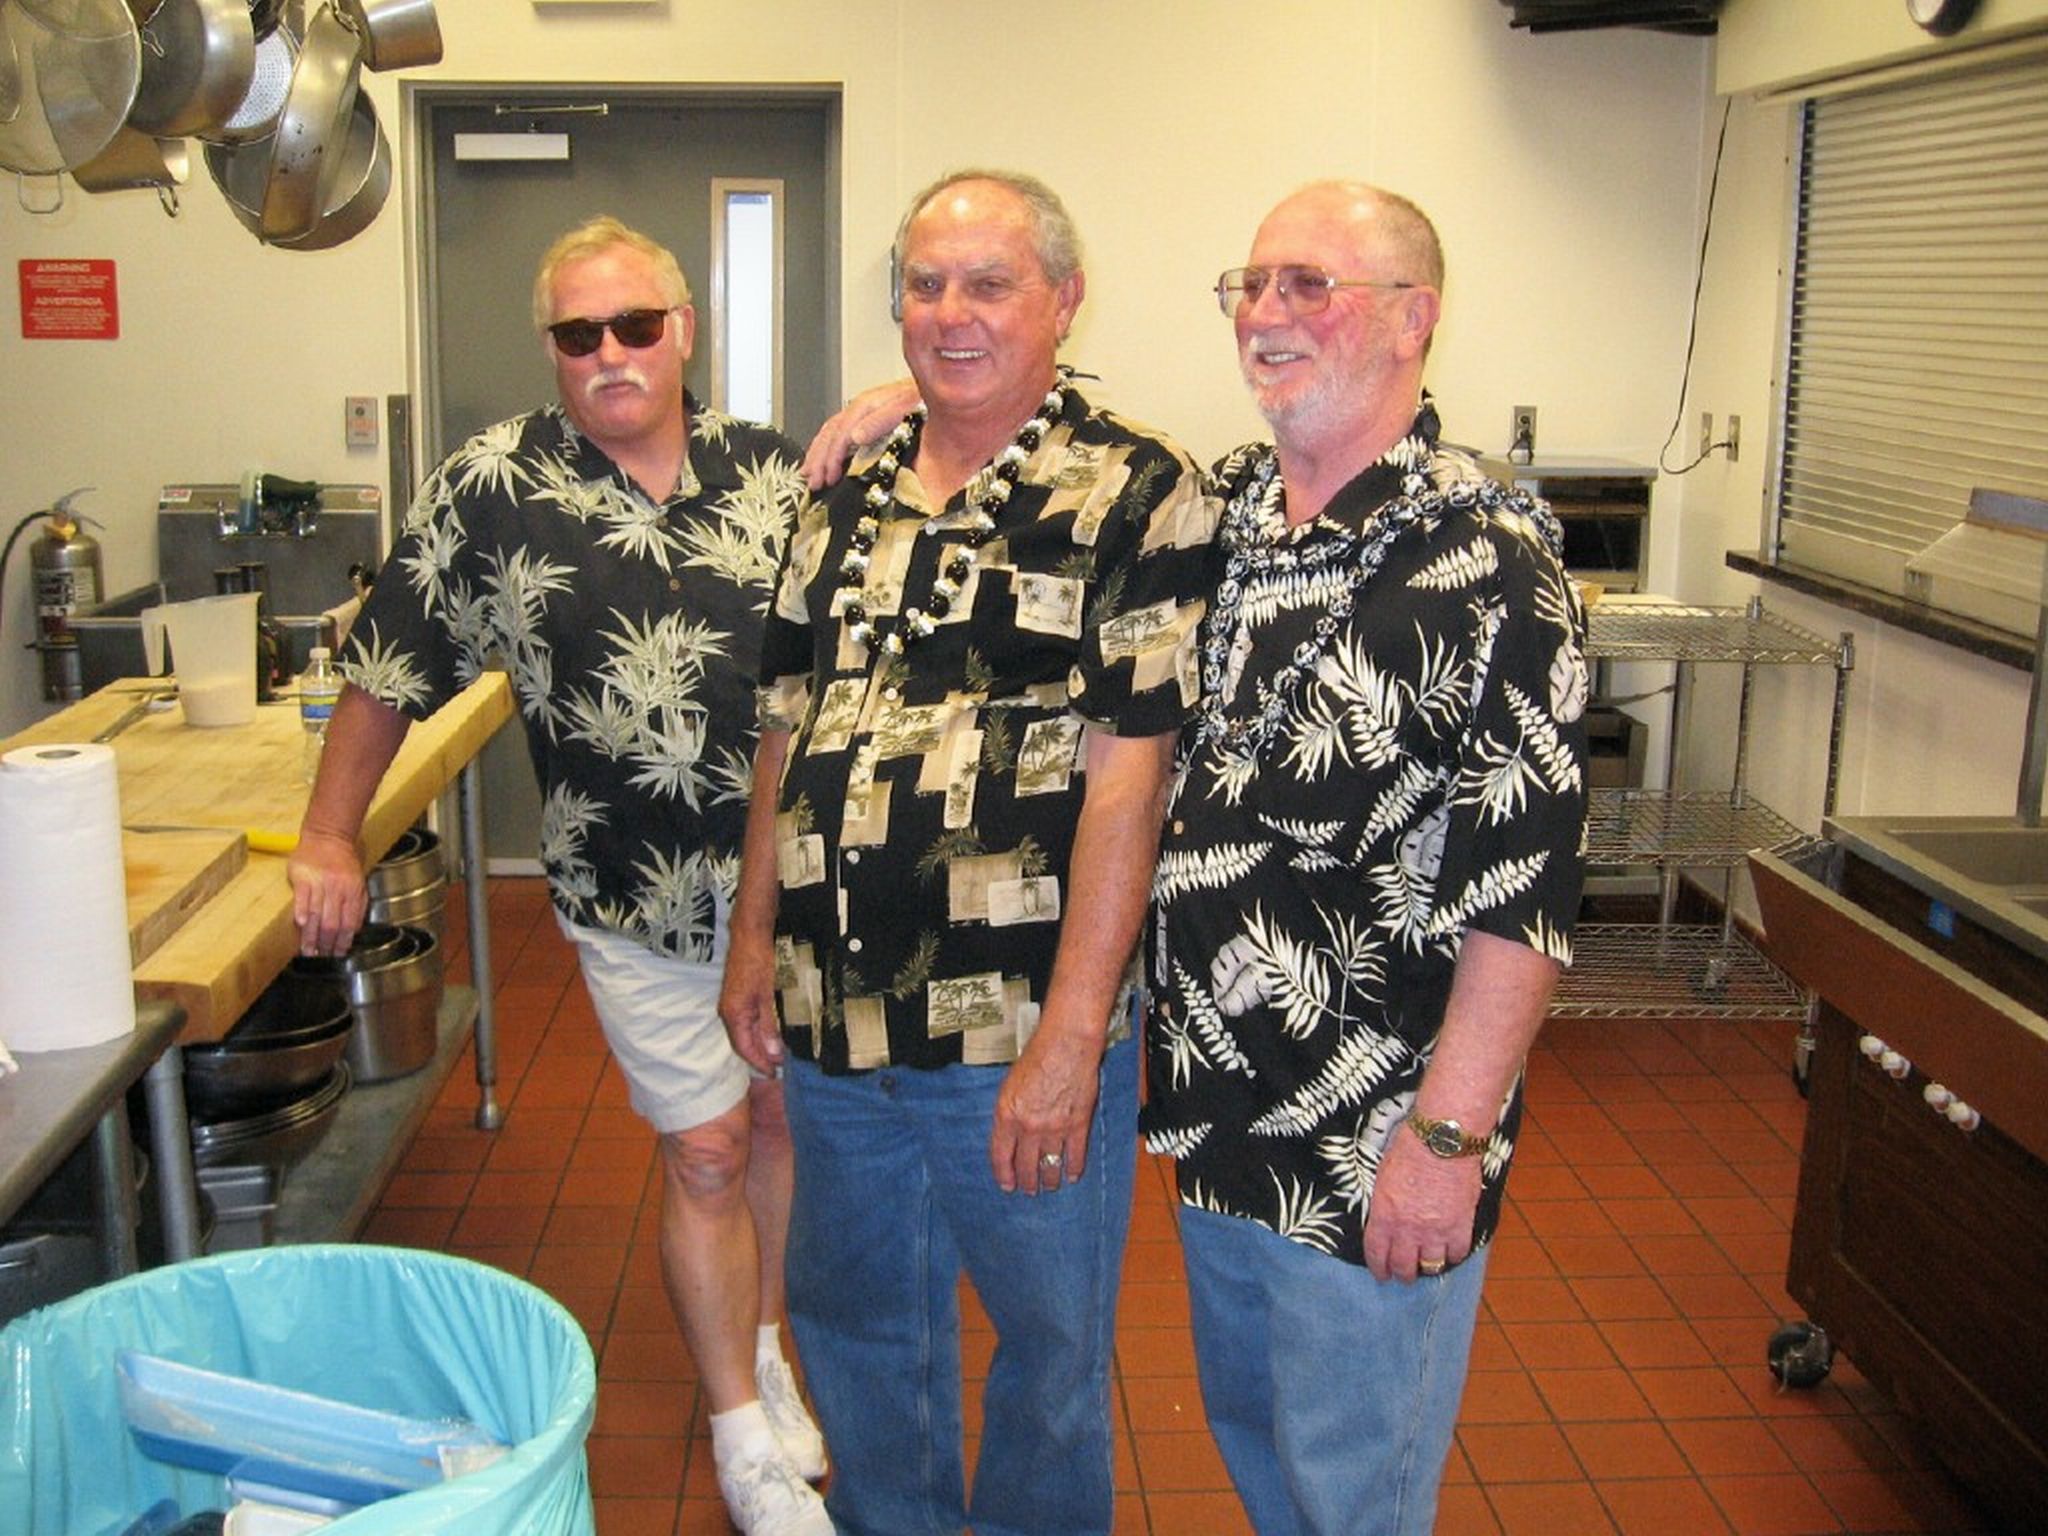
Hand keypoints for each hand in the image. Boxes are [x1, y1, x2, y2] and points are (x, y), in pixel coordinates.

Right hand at [287, 830, 366, 956]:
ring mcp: (320, 882)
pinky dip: (301, 912)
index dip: (343, 941)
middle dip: (326, 944)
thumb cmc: (343, 862)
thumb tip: (353, 931)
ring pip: (315, 914)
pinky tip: (299, 925)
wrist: (328, 835)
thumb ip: (357, 906)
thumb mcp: (358, 882)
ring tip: (307, 951)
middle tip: (321, 957)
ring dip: (311, 936)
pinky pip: (302, 897)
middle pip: (331, 923)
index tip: (337, 954)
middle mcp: (337, 888)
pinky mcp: (303, 876)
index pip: (349, 923)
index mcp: (353, 891)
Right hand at [718, 927, 786, 1073]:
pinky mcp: (740, 993)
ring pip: (746, 1031)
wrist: (751, 932)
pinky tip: (773, 1030)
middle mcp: (729, 1011)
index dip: (760, 1063)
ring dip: (762, 1043)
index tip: (774, 1074)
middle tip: (780, 1067)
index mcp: (734, 1014)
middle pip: (744, 1042)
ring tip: (779, 1053)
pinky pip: (749, 1019)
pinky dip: (761, 1029)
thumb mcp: (770, 996)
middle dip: (761, 1056)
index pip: (744, 1048)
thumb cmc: (760, 960)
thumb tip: (773, 1053)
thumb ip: (770, 1026)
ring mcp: (733, 1002)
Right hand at [801, 378, 921, 488]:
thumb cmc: (925, 399)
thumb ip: (880, 421)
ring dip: (818, 454)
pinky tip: (821, 458)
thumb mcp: (907, 408)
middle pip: (831, 433)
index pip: (841, 434)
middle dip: (819, 459)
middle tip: (814, 482)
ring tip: (809, 474)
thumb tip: (855, 436)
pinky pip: (837, 431)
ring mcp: (862, 412)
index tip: (829, 477)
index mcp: (867, 405)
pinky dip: (826, 446)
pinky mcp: (866, 417)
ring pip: (830, 431)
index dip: (832, 457)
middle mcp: (860, 407)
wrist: (940, 388)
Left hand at [989, 1025, 1101, 1195]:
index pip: (1001, 1156)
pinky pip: (1075, 1156)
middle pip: (1026, 1167)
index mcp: (1007, 1115)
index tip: (1007, 1185)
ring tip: (1050, 1185)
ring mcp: (1054, 1128)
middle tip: (1030, 1190)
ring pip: (1050, 1166)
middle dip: (1027, 1183)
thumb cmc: (1038, 1057)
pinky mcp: (1078, 1125)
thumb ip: (1009, 1113)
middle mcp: (1028, 1127)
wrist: (1066, 1044)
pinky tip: (1072, 1175)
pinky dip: (1074, 1168)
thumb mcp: (1010, 1085)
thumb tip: (1010, 1136)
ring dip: (1049, 1180)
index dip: (1004, 1175)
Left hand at [1361, 1127, 1482, 1282]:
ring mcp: (1436, 1230)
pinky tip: (1451, 1250)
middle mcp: (1408, 1229)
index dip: (1379, 1268)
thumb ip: (1384, 1205)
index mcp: (1384, 1216)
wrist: (1442, 1140)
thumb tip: (1386, 1219)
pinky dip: (1454, 1254)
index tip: (1382, 1274)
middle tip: (1405, 1274)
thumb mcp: (1383, 1177)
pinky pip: (1457, 1252)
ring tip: (1428, 1266)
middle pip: (1404, 1266)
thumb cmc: (1410, 1148)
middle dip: (1403, 1274)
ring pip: (1431, 1265)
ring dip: (1428, 1268)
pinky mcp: (1461, 1225)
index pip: (1377, 1254)